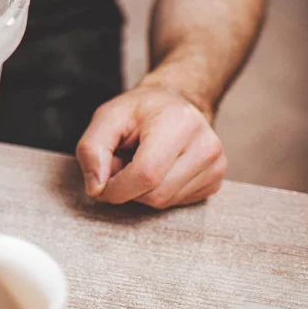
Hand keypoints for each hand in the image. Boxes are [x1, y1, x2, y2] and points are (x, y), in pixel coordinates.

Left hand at [75, 86, 226, 208]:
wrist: (174, 105)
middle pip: (155, 194)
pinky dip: (157, 193)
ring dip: (141, 191)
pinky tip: (156, 171)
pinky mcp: (215, 181)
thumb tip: (96, 188)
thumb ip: (91, 150)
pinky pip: (176, 204)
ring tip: (138, 163)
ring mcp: (216, 165)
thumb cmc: (139, 111)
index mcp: (179, 123)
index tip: (101, 182)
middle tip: (120, 163)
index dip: (116, 187)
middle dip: (127, 188)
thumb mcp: (107, 118)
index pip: (146, 174)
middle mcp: (206, 145)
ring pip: (164, 203)